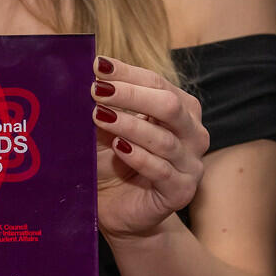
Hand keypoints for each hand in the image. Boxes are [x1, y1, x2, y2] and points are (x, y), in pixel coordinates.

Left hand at [90, 56, 210, 240]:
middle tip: (96, 90)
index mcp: (180, 110)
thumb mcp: (106, 128)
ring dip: (129, 125)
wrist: (118, 210)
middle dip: (131, 95)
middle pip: (169, 105)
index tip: (97, 65)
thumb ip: (103, 104)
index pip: (157, 83)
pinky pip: (162, 171)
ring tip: (99, 117)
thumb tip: (82, 75)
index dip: (127, 73)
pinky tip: (119, 148)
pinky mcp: (181, 191)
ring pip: (164, 139)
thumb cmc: (114, 163)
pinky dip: (139, 157)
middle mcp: (192, 134)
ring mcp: (190, 164)